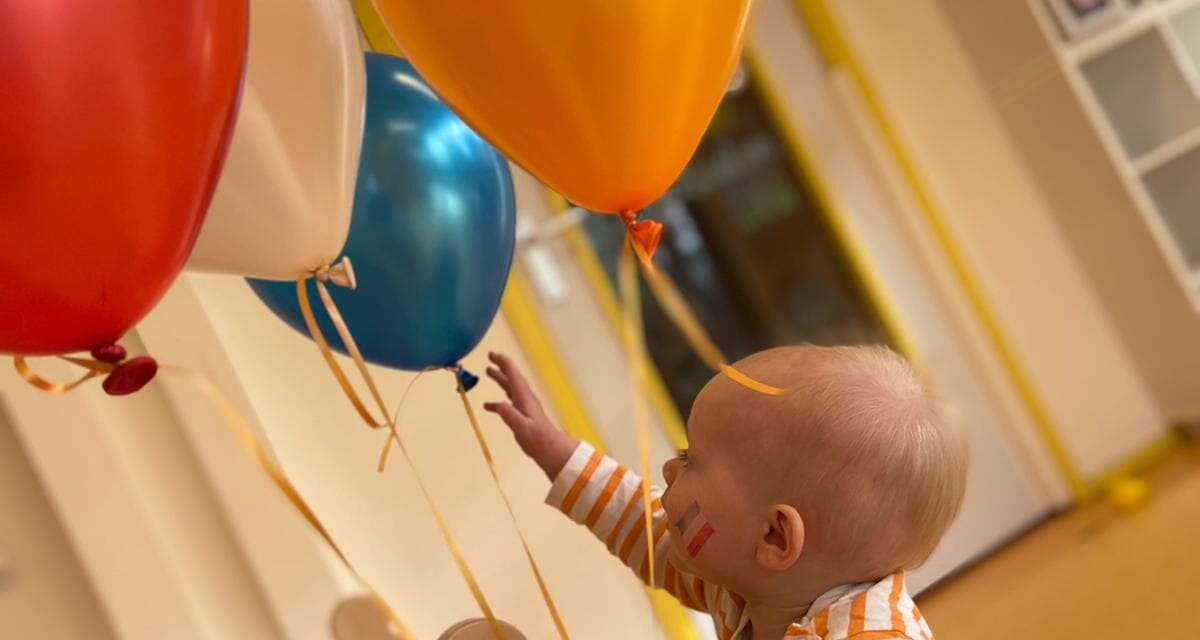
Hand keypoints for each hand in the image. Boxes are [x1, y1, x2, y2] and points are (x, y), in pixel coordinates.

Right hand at [483, 351, 575, 478]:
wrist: (548, 448)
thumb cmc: (537, 438)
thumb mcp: (522, 427)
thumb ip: (510, 416)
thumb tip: (498, 405)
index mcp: (524, 397)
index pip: (514, 376)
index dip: (505, 364)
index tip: (495, 354)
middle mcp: (523, 398)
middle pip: (512, 377)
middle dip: (502, 366)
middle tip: (490, 355)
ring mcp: (523, 406)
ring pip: (509, 387)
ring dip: (500, 378)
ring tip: (488, 371)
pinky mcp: (521, 415)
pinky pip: (506, 404)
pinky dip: (496, 402)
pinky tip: (486, 406)